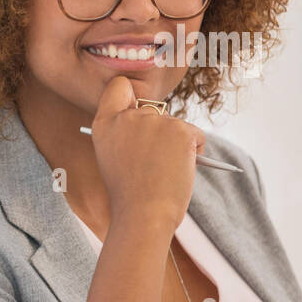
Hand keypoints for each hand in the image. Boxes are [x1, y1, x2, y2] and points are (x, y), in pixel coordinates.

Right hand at [89, 76, 206, 234]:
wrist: (143, 215)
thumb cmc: (129, 194)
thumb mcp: (113, 158)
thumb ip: (124, 135)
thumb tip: (153, 127)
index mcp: (105, 124)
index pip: (119, 87)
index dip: (130, 94)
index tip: (135, 106)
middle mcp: (128, 117)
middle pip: (153, 111)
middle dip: (159, 132)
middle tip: (152, 163)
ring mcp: (155, 121)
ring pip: (176, 126)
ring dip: (177, 145)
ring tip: (163, 171)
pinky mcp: (181, 130)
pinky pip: (196, 137)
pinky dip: (194, 152)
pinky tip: (179, 169)